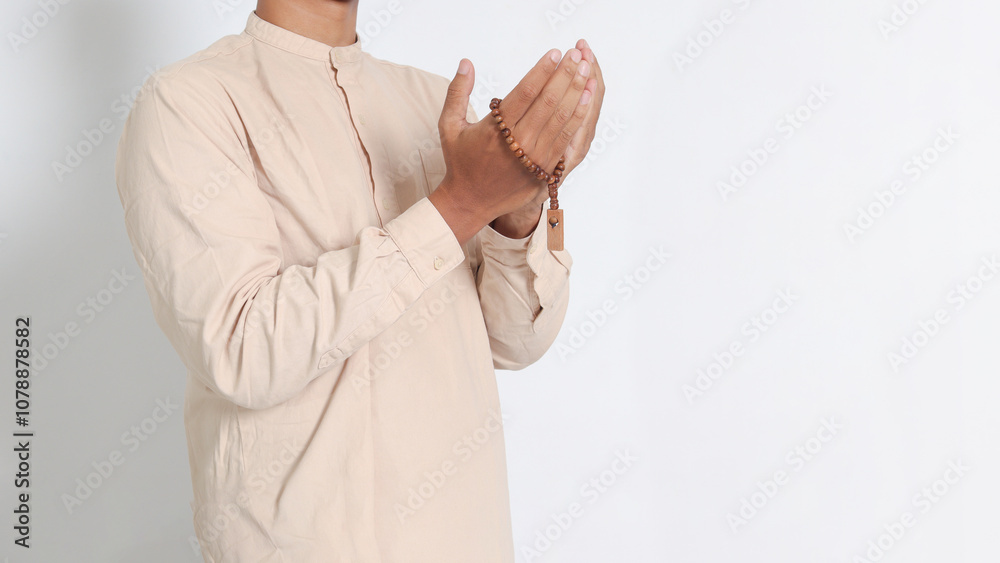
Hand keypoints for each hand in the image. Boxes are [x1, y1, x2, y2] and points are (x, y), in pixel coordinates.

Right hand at [429, 48, 593, 243]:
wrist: (470, 201)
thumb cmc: (460, 162)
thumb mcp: (449, 125)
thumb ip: (457, 92)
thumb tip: (466, 63)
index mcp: (496, 128)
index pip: (526, 91)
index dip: (543, 69)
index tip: (556, 53)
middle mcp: (519, 141)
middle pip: (548, 101)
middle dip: (565, 75)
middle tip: (576, 56)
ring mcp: (535, 156)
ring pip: (562, 118)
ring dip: (577, 92)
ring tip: (587, 71)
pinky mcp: (546, 169)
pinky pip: (567, 138)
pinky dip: (579, 116)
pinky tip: (587, 98)